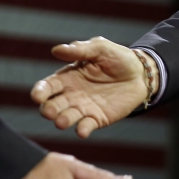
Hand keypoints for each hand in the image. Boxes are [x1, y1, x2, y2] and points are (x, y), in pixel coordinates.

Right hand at [30, 37, 149, 137]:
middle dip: (48, 109)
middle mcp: (71, 95)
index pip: (47, 87)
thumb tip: (56, 50)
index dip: (40, 92)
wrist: (141, 73)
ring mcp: (83, 108)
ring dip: (62, 121)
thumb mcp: (100, 48)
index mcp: (67, 77)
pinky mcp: (97, 118)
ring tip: (62, 121)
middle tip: (50, 111)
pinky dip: (82, 130)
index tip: (37, 96)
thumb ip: (80, 49)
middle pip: (53, 105)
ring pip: (66, 118)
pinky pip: (86, 126)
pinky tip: (82, 131)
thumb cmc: (117, 58)